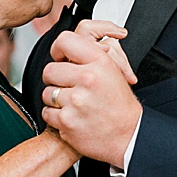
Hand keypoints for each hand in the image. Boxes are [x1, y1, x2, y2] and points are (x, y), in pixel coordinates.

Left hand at [41, 30, 141, 167]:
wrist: (129, 135)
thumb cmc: (120, 105)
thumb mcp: (113, 71)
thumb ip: (90, 56)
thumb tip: (67, 48)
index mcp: (100, 62)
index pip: (65, 41)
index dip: (58, 50)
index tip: (60, 58)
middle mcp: (88, 79)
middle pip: (50, 70)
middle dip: (56, 79)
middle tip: (68, 87)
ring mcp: (76, 101)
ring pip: (47, 93)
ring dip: (56, 100)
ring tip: (73, 104)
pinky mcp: (67, 122)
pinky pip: (47, 112)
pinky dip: (56, 116)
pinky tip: (72, 116)